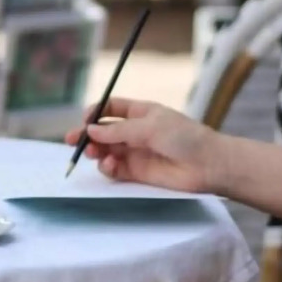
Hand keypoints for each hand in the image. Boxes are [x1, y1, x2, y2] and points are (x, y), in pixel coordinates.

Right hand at [65, 99, 219, 193]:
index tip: (85, 120)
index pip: (110, 108)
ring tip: (95, 154)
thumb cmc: (183, 137)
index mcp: (140, 112)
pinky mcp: (137, 173)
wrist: (208, 165)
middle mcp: (135, 131)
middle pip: (103, 131)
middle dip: (87, 135)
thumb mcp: (148, 126)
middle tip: (73, 141)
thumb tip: (90, 130)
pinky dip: (108, 167)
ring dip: (96, 151)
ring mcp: (136, 152)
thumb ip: (117, 130)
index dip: (95, 112)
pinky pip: (115, 169)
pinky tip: (111, 165)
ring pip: (106, 150)